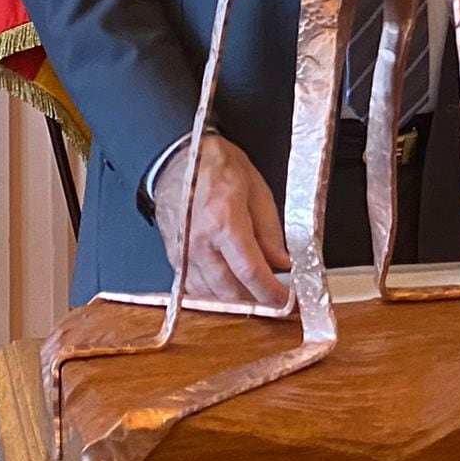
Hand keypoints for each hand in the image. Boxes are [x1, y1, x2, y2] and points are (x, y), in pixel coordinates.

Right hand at [151, 133, 289, 307]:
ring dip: (235, 302)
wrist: (175, 159)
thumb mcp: (256, 189)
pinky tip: (229, 290)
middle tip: (275, 299)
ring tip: (255, 294)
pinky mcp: (174, 258)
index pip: (250, 271)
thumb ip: (270, 231)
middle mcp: (199, 242)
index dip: (271, 292)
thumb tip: (282, 261)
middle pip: (229, 291)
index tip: (285, 299)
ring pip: (210, 295)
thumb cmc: (215, 167)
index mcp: (224, 221)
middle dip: (256, 301)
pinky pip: (194, 288)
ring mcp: (183, 253)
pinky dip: (213, 295)